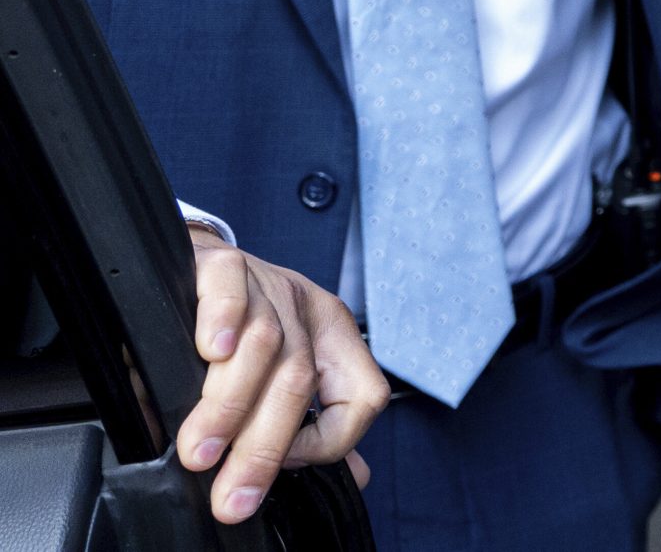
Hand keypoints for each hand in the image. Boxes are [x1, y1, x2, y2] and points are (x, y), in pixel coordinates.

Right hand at [179, 225, 387, 523]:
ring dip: (229, 406)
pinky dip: (221, 320)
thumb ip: (315, 427)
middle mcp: (305, 310)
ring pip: (264, 344)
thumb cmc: (238, 332)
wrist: (196, 266)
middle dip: (264, 447)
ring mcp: (266, 283)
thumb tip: (354, 478)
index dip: (328, 442)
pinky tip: (208, 352)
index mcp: (334, 339)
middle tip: (231, 496)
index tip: (280, 471)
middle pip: (300, 380)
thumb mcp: (282, 375)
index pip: (364, 396)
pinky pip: (229, 287)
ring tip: (199, 452)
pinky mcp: (221, 264)